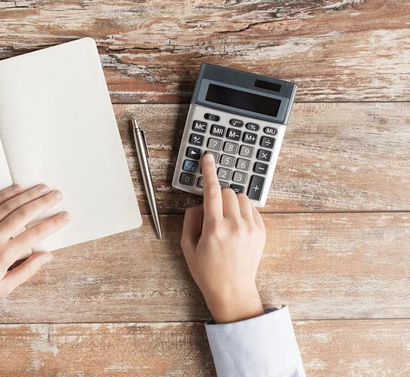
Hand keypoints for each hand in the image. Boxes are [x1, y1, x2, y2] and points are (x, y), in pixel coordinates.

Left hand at [0, 184, 69, 321]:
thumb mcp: (4, 287)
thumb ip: (27, 270)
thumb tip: (47, 256)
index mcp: (4, 255)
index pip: (35, 233)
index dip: (53, 223)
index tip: (66, 215)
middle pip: (24, 213)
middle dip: (44, 202)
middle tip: (58, 194)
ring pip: (9, 205)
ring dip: (28, 194)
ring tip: (43, 188)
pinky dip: (5, 195)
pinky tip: (17, 188)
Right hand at [181, 154, 265, 323]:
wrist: (232, 290)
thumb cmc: (207, 271)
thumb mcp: (188, 247)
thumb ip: (190, 220)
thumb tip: (198, 204)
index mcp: (214, 229)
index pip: (212, 191)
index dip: (209, 172)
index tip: (208, 158)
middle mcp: (235, 226)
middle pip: (229, 192)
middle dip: (219, 195)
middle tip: (214, 211)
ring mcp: (251, 229)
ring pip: (242, 198)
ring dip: (232, 202)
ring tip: (226, 219)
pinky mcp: (261, 232)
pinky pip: (252, 209)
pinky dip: (243, 211)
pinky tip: (236, 226)